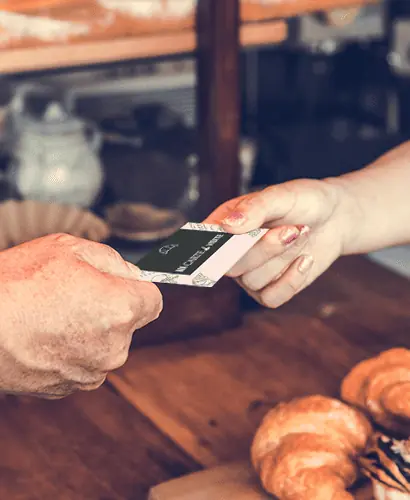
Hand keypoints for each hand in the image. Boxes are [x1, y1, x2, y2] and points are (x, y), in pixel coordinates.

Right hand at [0, 234, 161, 398]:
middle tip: (75, 294)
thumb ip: (113, 260)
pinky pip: (84, 362)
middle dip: (111, 307)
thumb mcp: (69, 249)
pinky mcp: (70, 387)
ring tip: (54, 314)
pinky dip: (73, 350)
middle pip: (130, 322)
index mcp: (122, 309)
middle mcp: (115, 346)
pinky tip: (45, 335)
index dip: (137, 288)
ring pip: (106, 344)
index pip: (154, 299)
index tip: (122, 285)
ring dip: (91, 331)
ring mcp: (92, 371)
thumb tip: (133, 275)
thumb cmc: (16, 285)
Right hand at [204, 178, 352, 307]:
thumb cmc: (303, 200)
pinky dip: (291, 280)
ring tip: (301, 234)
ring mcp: (251, 273)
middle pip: (229, 266)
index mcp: (225, 224)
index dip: (204, 247)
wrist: (335, 217)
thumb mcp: (282, 195)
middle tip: (288, 229)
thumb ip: (255, 208)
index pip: (203, 241)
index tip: (221, 245)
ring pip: (253, 281)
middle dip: (262, 249)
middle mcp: (232, 252)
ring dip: (281, 257)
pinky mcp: (271, 289)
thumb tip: (228, 225)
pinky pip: (271, 298)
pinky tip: (305, 259)